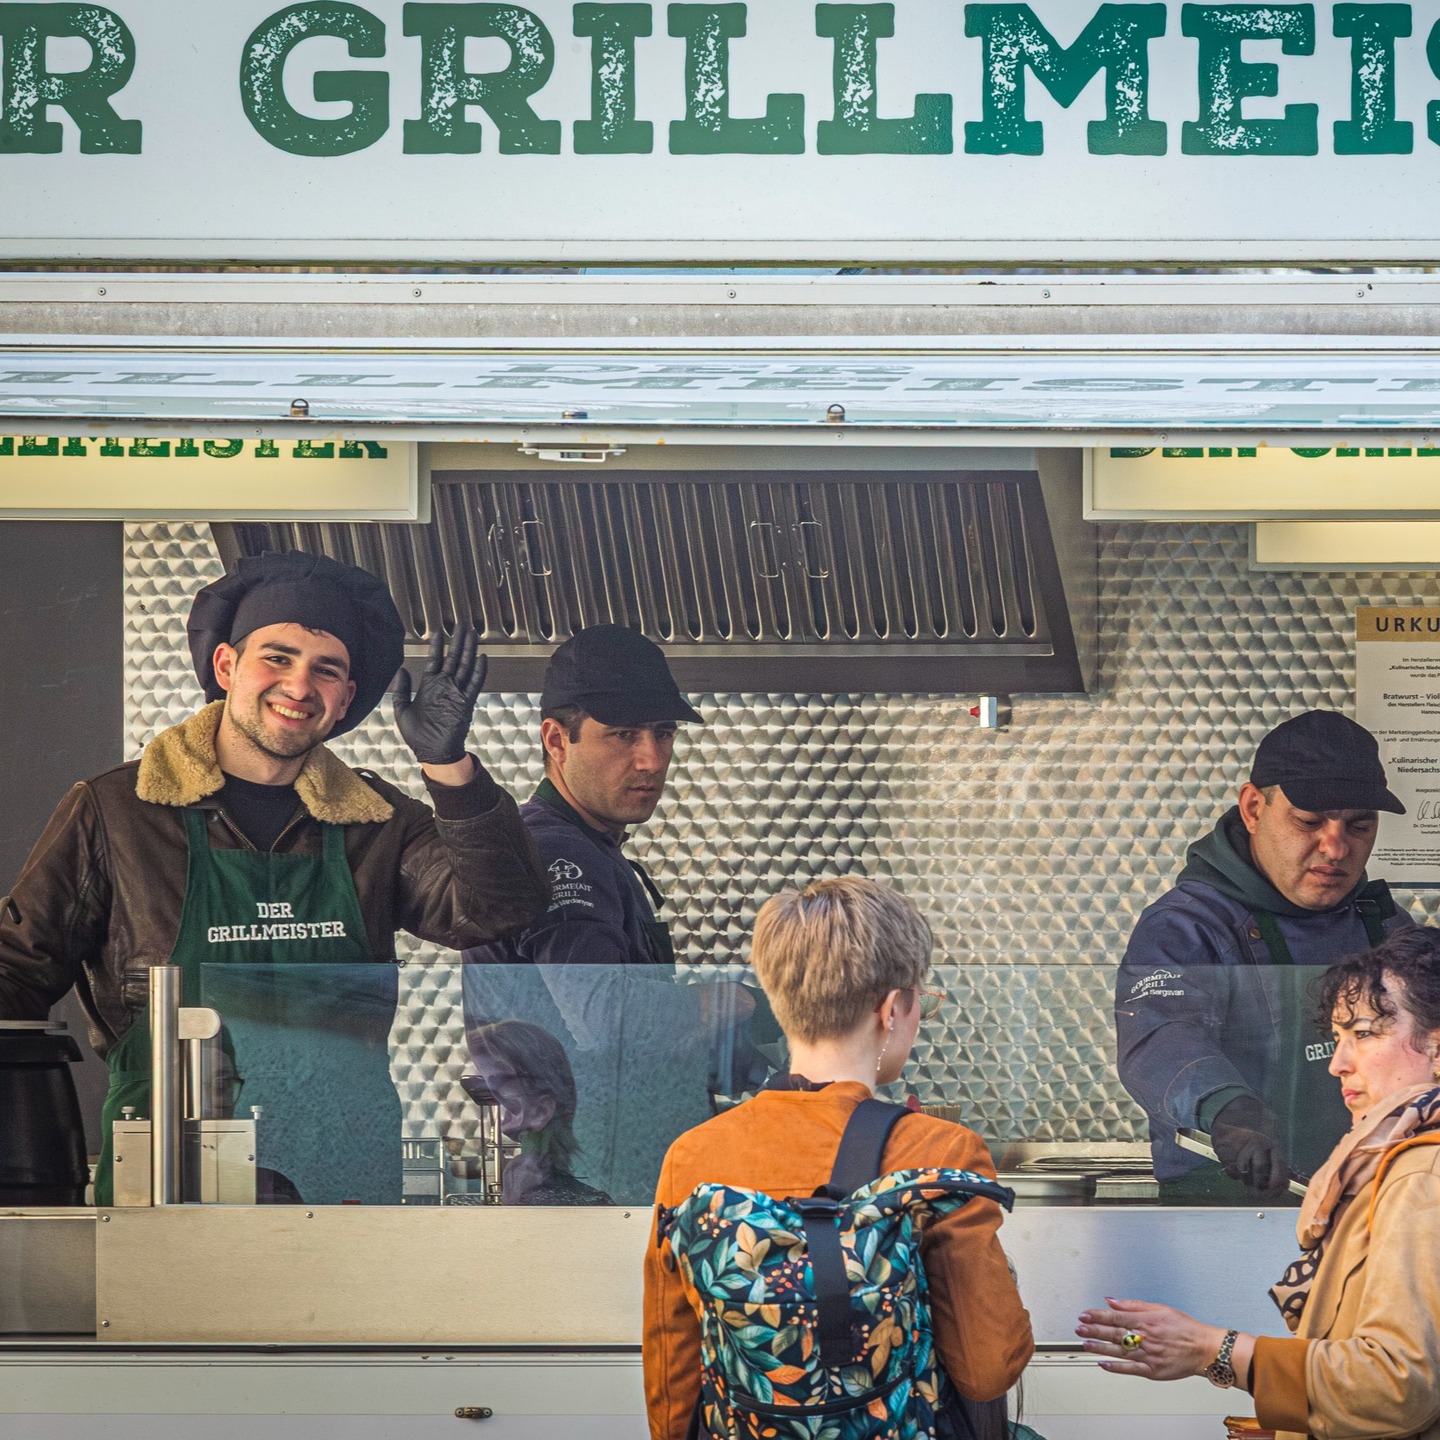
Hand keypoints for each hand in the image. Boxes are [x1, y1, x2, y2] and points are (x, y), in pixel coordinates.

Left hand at [392, 627, 488, 765]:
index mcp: (429, 687)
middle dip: (458, 641)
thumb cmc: (417, 736)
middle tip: (462, 625)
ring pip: (465, 666)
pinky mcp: (465, 702)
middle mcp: (445, 687)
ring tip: (472, 634)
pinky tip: (482, 658)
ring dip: (469, 650)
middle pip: (453, 658)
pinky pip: (474, 684)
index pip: (435, 660)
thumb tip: (401, 670)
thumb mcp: (402, 711)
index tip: (439, 632)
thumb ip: (401, 690)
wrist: (433, 753)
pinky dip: (479, 671)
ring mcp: (456, 693)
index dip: (437, 646)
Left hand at [1076, 1298, 1228, 1380]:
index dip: (1097, 1316)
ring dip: (1100, 1348)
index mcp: (1146, 1321)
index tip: (1084, 1315)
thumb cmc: (1184, 1327)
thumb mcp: (1159, 1308)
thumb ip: (1133, 1305)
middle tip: (1079, 1328)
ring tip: (1085, 1344)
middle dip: (1094, 1330)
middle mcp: (1145, 1337)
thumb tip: (1112, 1300)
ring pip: (1119, 1351)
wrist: (1205, 1348)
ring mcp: (1149, 1355)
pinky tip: (1103, 1365)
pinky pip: (1131, 1369)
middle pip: (1115, 1333)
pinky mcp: (1153, 1370)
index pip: (1116, 1316)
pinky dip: (1116, 1367)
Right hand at [1211, 1095, 1289, 1197]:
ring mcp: (1239, 1148)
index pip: (1279, 1171)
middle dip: (1261, 1186)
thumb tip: (1283, 1185)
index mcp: (1272, 1144)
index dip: (1278, 1186)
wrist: (1232, 1110)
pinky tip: (1237, 1165)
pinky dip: (1235, 1174)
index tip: (1276, 1192)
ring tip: (1248, 1173)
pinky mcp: (1224, 1151)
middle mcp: (1256, 1146)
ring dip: (1247, 1180)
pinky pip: (1232, 1172)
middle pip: (1260, 1175)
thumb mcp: (1272, 1140)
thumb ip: (1277, 1161)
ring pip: (1245, 1176)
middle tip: (1260, 1189)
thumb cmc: (1256, 1128)